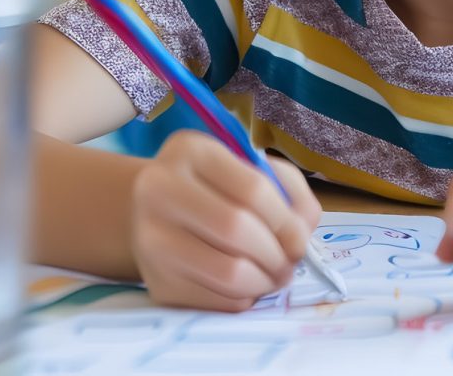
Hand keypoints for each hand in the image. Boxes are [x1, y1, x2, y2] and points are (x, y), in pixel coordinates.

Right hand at [128, 130, 321, 310]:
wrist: (152, 213)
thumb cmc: (215, 188)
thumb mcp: (251, 169)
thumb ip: (288, 190)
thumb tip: (301, 232)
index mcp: (191, 151)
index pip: (252, 190)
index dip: (286, 221)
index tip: (299, 237)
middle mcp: (160, 190)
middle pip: (237, 230)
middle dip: (277, 254)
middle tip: (289, 263)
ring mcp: (151, 240)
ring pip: (228, 272)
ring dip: (264, 281)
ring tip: (273, 276)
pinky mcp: (157, 283)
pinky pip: (216, 301)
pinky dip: (243, 298)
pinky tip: (244, 285)